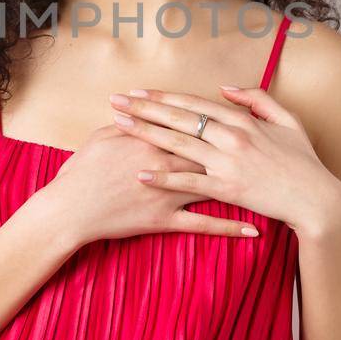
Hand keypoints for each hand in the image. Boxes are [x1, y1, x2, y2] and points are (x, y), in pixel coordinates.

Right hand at [27, 123, 264, 246]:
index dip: (212, 119)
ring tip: (271, 186)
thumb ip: (128, 124)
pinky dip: (229, 227)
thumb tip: (140, 110)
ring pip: (214, 186)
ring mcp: (168, 194)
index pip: (190, 125)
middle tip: (263, 146)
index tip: (236, 116)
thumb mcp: (103, 137)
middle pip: (210, 151)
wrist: (69, 209)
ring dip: (244, 187)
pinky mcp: (165, 220)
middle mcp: (166, 165)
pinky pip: (204, 225)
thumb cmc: (82, 171)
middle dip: (237, 148)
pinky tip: (253, 229)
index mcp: (152, 141)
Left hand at [106, 85, 340, 239]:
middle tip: (116, 101)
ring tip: (119, 126)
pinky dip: (164, 177)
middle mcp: (232, 137)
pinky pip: (188, 182)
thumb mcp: (288, 121)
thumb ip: (257, 99)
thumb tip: (226, 88)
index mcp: (243, 120)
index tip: (139, 92)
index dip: (163, 97)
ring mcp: (228, 163)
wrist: (316, 199)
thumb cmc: (303, 162)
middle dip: (144, 109)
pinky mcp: (227, 189)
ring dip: (145, 134)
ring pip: (178, 144)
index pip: (194, 103)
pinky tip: (141, 173)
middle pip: (179, 118)